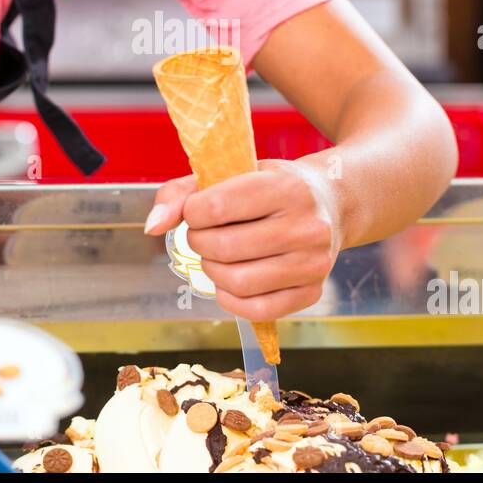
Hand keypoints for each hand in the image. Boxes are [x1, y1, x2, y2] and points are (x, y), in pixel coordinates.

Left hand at [144, 159, 341, 318]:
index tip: (198, 210)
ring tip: (216, 257)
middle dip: (199, 243)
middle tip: (203, 236)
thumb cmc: (270, 185)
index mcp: (286, 187)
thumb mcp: (232, 172)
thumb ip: (182, 192)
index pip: (215, 207)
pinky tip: (228, 282)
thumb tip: (151, 227)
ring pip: (239, 283)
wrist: (331, 202)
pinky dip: (230, 300)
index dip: (192, 212)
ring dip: (212, 272)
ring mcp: (313, 262)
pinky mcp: (313, 291)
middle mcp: (306, 226)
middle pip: (224, 248)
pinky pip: (258, 310)